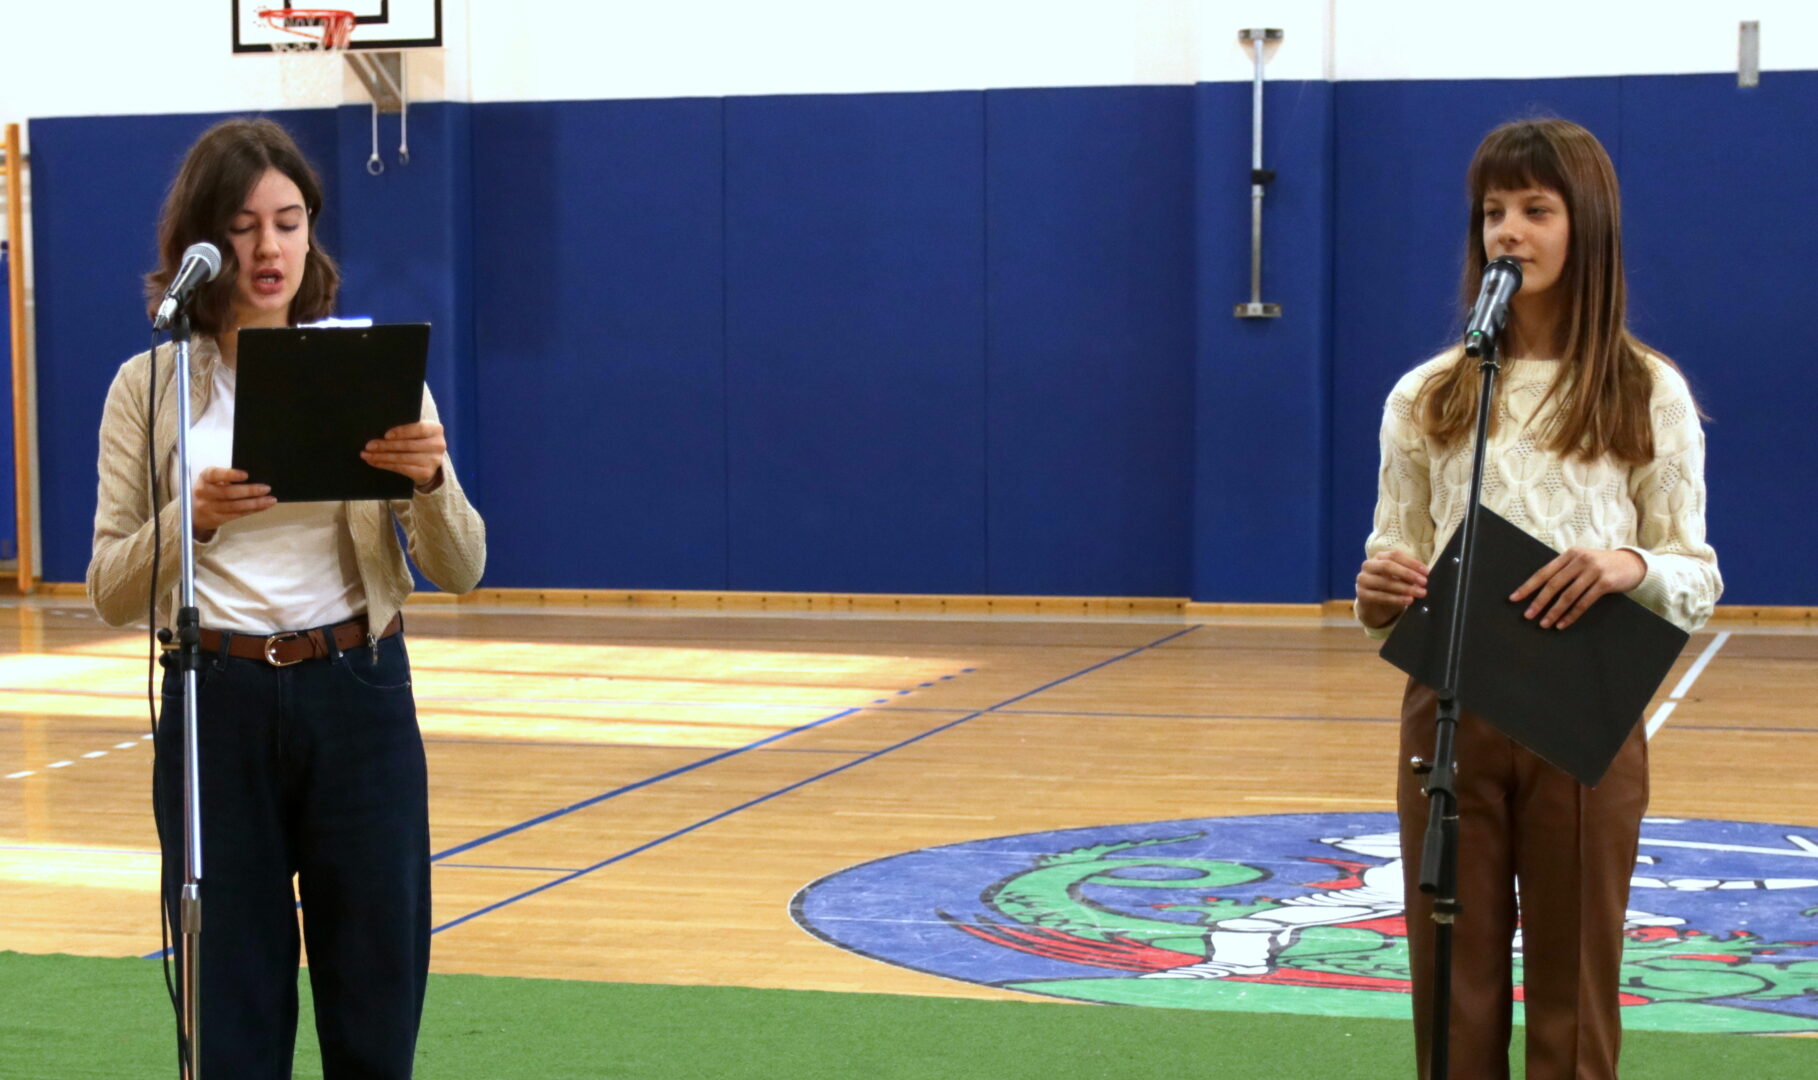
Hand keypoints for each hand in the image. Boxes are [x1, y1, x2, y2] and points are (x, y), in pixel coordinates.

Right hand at [193, 467, 274, 536]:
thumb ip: (225, 477)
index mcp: (204, 478)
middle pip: (228, 493)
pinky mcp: (216, 519)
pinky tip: (263, 506)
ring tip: (270, 500)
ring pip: (235, 506)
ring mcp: (209, 508)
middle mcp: (204, 493)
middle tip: (266, 488)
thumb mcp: (211, 480)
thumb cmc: (209, 489)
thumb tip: (254, 477)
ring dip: (255, 503)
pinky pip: (237, 514)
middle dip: (249, 491)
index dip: (230, 474)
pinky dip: (252, 510)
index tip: (246, 475)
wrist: (192, 511)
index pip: (215, 474)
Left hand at [361, 421, 445, 489]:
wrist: (428, 460)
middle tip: (369, 445)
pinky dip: (386, 465)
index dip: (402, 432)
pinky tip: (375, 462)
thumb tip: (377, 427)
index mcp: (436, 429)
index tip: (386, 435)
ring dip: (382, 457)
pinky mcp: (426, 473)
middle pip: (408, 445)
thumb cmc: (415, 439)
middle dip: (386, 445)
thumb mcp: (415, 430)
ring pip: (403, 458)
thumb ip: (404, 427)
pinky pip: (402, 469)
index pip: (419, 429)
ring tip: (367, 455)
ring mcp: (433, 461)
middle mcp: (438, 445)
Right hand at [1355, 550, 1428, 628]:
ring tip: (1420, 593)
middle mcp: (1368, 565)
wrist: (1374, 606)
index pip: (1395, 555)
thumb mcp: (1400, 578)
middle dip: (1408, 574)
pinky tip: (1408, 600)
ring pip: (1385, 582)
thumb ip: (1409, 575)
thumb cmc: (1390, 587)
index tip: (1426, 572)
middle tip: (1424, 582)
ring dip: (1405, 588)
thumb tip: (1423, 576)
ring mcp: (1363, 580)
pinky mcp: (1362, 594)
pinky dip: (1396, 599)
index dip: (1411, 562)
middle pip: (1387, 566)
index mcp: (1379, 557)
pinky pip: (1380, 596)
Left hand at [1510, 548, 1645, 629]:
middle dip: (1538, 602)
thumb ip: (1564, 570)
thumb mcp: (1582, 561)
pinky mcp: (1605, 583)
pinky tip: (1562, 624)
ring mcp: (1593, 571)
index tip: (1514, 599)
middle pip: (1553, 584)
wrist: (1633, 564)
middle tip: (1527, 616)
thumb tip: (1539, 590)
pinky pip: (1584, 602)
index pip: (1543, 572)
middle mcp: (1580, 560)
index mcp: (1569, 554)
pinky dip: (1571, 615)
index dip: (1528, 586)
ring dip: (1554, 611)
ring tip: (1543, 624)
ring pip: (1568, 595)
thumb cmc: (1602, 565)